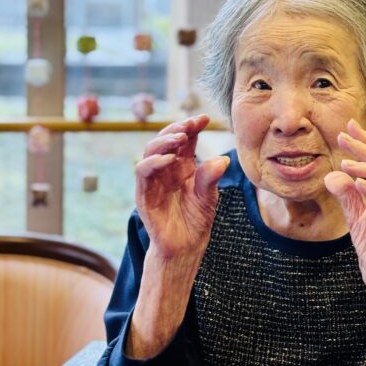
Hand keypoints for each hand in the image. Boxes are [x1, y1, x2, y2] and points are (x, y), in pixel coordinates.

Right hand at [135, 115, 228, 261]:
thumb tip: (222, 159)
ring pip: (151, 150)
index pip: (186, 140)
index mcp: (183, 166)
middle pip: (165, 139)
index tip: (205, 118)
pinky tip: (169, 159)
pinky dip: (154, 162)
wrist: (184, 247)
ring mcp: (153, 180)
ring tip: (181, 138)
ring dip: (165, 141)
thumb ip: (211, 178)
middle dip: (177, 128)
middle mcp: (166, 169)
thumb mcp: (209, 197)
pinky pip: (143, 171)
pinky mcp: (144, 193)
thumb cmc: (196, 220)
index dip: (192, 126)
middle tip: (190, 124)